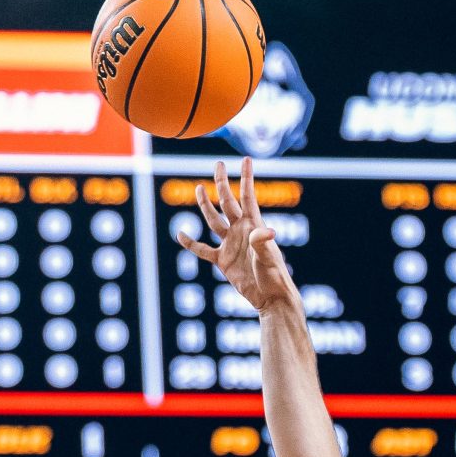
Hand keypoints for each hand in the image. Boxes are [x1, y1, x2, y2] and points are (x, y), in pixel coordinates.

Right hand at [177, 157, 299, 316]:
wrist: (270, 297)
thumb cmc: (275, 276)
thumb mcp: (269, 258)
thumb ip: (263, 243)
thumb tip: (268, 231)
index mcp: (254, 225)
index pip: (248, 196)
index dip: (246, 177)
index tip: (245, 159)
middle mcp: (241, 231)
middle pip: (228, 202)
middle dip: (222, 183)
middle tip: (217, 164)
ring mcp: (230, 244)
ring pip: (214, 220)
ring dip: (205, 205)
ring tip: (198, 188)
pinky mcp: (222, 260)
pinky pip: (202, 249)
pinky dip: (191, 243)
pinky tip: (181, 234)